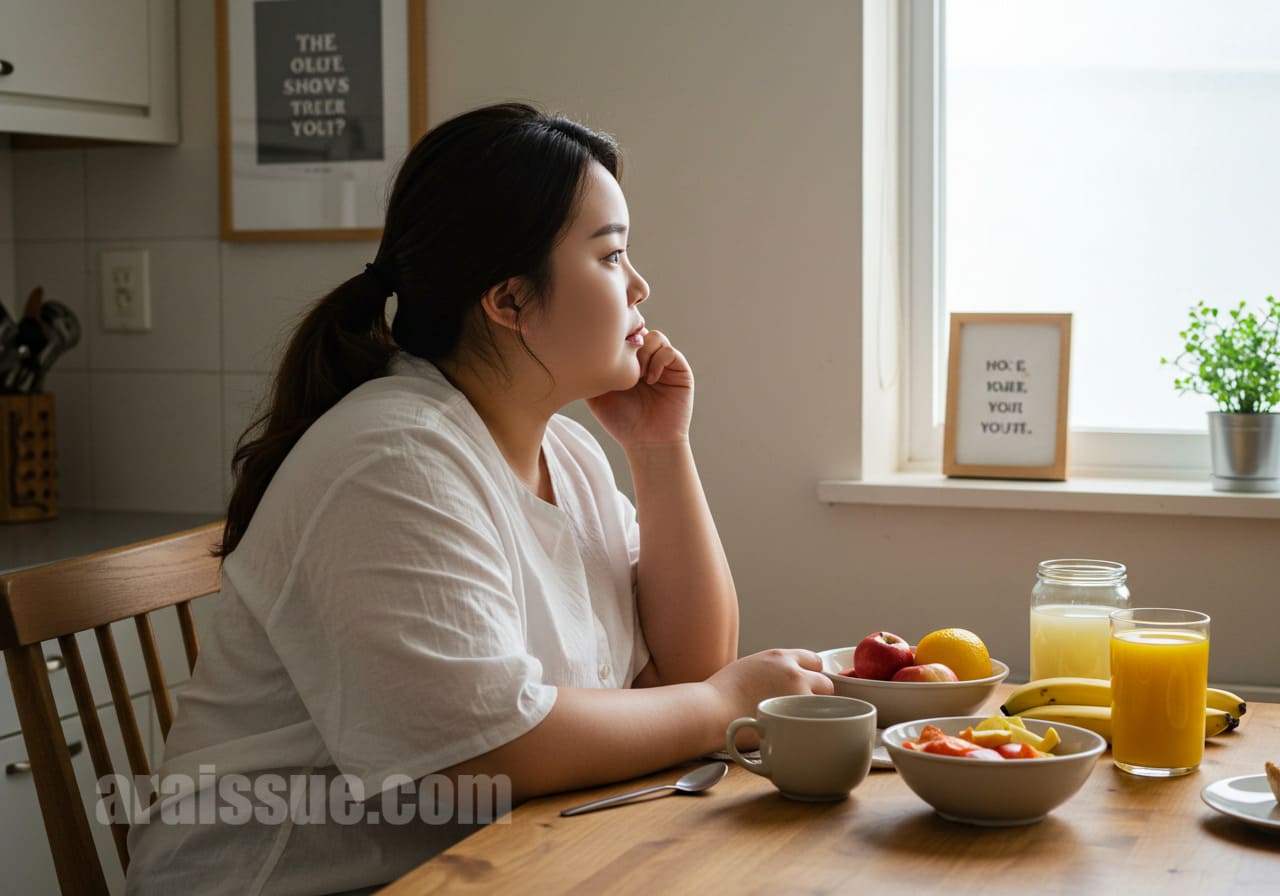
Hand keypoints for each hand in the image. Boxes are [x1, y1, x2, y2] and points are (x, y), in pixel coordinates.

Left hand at [587, 329, 693, 450]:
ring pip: (654, 337)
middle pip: (639, 329)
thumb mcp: (596, 393)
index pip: (622, 334)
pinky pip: (669, 351)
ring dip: (643, 352)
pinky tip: (650, 380)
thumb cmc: (621, 422)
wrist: (647, 443)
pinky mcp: (680, 370)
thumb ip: (589, 371)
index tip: (606, 354)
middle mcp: (646, 359)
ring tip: (637, 375)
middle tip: (621, 363)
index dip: (615, 338)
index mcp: (628, 361)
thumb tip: (577, 349)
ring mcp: (664, 363)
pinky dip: (658, 361)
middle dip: (629, 343)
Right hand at [707, 649, 834, 721]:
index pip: (814, 661)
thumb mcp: (750, 667)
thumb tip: (781, 683)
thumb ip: (772, 671)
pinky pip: (815, 723)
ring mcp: (797, 695)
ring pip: (824, 705)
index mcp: (780, 657)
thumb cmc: (722, 693)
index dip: (812, 675)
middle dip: (819, 695)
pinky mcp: (796, 718)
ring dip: (816, 714)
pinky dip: (811, 729)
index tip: (806, 687)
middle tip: (804, 708)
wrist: (711, 710)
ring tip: (801, 723)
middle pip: (825, 683)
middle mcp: (793, 672)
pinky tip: (798, 734)